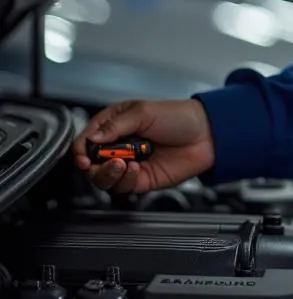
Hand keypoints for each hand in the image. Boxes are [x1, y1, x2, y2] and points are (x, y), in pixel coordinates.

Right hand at [72, 98, 214, 194]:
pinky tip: (134, 169)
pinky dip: (124, 180)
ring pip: (103, 178)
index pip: (87, 139)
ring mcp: (129, 163)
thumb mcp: (144, 112)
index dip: (80, 149)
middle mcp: (119, 146)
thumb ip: (116, 125)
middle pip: (90, 162)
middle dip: (91, 164)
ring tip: (120, 164)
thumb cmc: (179, 117)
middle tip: (99, 161)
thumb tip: (92, 138)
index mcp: (116, 125)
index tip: (82, 155)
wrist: (206, 134)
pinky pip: (122, 186)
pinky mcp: (141, 179)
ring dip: (107, 173)